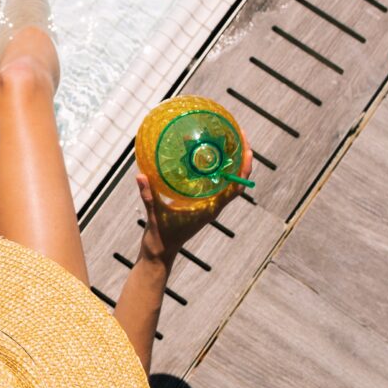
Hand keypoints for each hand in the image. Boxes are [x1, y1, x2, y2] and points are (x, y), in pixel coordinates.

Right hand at [137, 142, 253, 264]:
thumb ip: (148, 196)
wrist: (160, 254)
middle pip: (234, 179)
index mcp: (210, 209)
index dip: (244, 169)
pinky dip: (211, 169)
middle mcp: (212, 205)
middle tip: (238, 134)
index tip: (247, 149)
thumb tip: (140, 176)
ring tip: (225, 140)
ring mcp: (206, 204)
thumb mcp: (155, 216)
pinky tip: (202, 156)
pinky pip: (210, 183)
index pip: (235, 187)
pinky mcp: (197, 203)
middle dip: (239, 158)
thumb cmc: (161, 238)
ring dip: (227, 162)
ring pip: (224, 180)